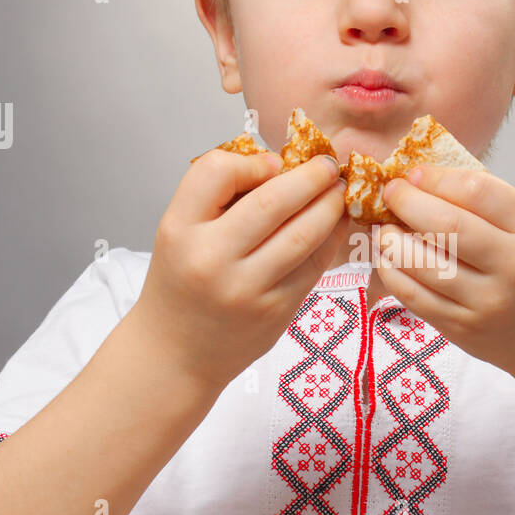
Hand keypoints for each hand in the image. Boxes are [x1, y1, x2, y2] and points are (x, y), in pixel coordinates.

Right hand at [131, 149, 347, 390]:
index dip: (252, 162)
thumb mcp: (179, 232)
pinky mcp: (276, 311)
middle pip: (272, 202)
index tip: (272, 163)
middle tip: (328, 164)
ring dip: (330, 206)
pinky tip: (337, 223)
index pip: (216, 172)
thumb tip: (281, 167)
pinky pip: (313, 265)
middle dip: (310, 177)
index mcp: (179, 229)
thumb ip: (219, 197)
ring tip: (339, 190)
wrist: (175, 352)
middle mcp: (212, 259)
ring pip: (303, 235)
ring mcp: (247, 289)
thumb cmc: (182, 283)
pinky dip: (330, 239)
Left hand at [375, 166, 514, 384]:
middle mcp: (513, 266)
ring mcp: (487, 301)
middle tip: (390, 194)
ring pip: (422, 263)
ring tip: (384, 228)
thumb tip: (418, 179)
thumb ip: (482, 202)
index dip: (436, 178)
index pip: (477, 190)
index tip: (413, 174)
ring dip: (391, 240)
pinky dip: (392, 272)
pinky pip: (414, 296)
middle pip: (447, 225)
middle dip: (406, 203)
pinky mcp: (463, 328)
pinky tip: (388, 259)